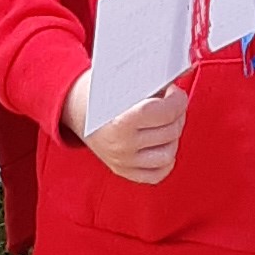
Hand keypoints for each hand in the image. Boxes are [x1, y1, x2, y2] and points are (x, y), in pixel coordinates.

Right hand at [67, 74, 189, 184]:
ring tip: (167, 122)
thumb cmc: (99, 93)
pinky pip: (157, 173)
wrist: (74, 110)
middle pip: (170, 131)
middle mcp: (122, 147)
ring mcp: (123, 162)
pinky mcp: (124, 172)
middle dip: (177, 114)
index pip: (165, 113)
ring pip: (169, 154)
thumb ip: (151, 84)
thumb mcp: (121, 82)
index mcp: (120, 122)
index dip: (177, 101)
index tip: (175, 93)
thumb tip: (180, 81)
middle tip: (172, 103)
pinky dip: (165, 158)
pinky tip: (161, 142)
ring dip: (173, 136)